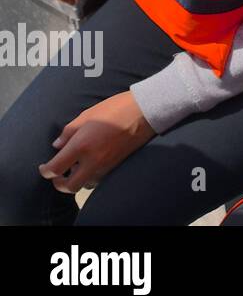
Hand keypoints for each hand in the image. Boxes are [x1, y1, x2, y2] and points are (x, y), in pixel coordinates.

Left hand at [39, 91, 155, 192]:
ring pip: (84, 184)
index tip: (44, 166)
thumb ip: (69, 132)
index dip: (45, 171)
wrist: (145, 111)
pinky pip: (98, 178)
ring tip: (75, 167)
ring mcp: (106, 165)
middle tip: (57, 174)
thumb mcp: (87, 115)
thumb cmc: (115, 108)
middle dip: (59, 184)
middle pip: (69, 187)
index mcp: (81, 146)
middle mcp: (92, 160)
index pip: (55, 169)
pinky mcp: (116, 166)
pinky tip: (91, 163)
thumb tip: (57, 146)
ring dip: (76, 179)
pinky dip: (90, 175)